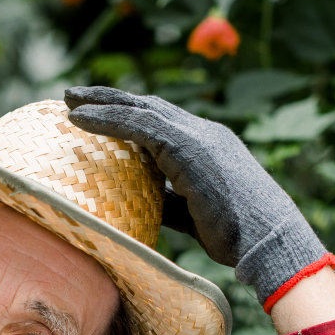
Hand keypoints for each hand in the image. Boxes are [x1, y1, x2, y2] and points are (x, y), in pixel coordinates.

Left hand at [64, 86, 331, 305]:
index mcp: (207, 147)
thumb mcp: (195, 215)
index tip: (98, 114)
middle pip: (149, 106)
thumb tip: (142, 204)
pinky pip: (139, 124)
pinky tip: (78, 120)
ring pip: (142, 109)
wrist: (265, 238)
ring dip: (102, 102)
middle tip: (74, 95)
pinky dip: (107, 119)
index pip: (162, 122)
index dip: (129, 114)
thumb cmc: (236, 236)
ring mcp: (197, 136)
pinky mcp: (187, 146)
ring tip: (69, 98)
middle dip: (111, 98)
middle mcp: (203, 133)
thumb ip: (169, 202)